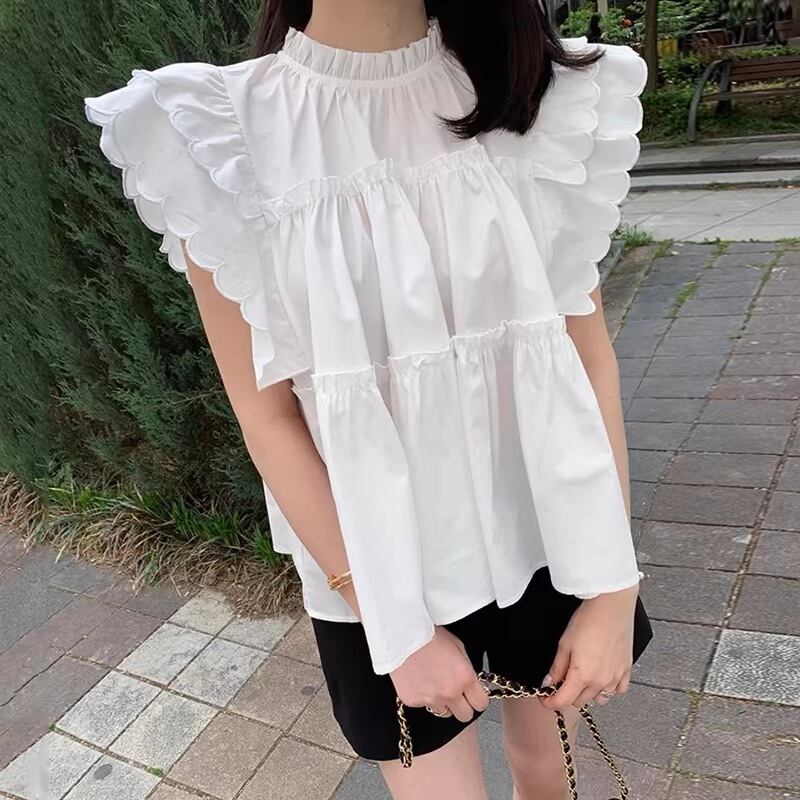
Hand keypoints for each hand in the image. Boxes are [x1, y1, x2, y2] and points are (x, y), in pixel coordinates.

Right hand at [390, 626, 489, 722]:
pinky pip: (423, 705)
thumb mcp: (458, 646)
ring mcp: (431, 699)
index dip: (477, 699)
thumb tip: (470, 682)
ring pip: (443, 712)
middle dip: (462, 706)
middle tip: (455, 693)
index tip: (473, 696)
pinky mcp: (413, 701)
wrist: (402, 635)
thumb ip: (466, 668)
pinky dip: (423, 696)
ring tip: (433, 683)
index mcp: (465, 678)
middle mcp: (450, 692)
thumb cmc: (429, 635)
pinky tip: (419, 680)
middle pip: (465, 716)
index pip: (481, 704)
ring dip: (442, 702)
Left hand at [540, 584, 638, 711]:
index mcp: (582, 676)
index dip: (549, 703)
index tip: (544, 698)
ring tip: (581, 676)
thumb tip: (548, 682)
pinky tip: (601, 676)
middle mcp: (600, 681)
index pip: (562, 702)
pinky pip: (617, 691)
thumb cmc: (589, 620)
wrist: (612, 606)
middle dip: (567, 694)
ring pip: (598, 699)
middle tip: (560, 680)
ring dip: (587, 693)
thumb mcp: (564, 643)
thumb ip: (557, 667)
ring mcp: (615, 678)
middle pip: (579, 701)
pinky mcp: (626, 670)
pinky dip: (607, 688)